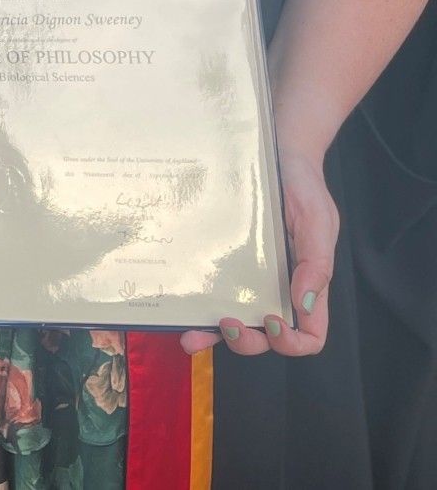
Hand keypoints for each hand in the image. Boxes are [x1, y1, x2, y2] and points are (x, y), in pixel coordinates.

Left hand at [182, 148, 336, 357]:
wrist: (273, 152)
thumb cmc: (303, 187)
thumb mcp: (318, 221)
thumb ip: (316, 263)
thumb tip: (303, 304)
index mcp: (306, 285)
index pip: (310, 334)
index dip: (294, 342)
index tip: (273, 321)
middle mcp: (273, 287)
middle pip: (266, 337)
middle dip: (248, 342)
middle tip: (230, 322)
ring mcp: (243, 276)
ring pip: (231, 322)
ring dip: (213, 336)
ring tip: (192, 334)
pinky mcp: (218, 259)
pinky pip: (206, 290)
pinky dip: (193, 308)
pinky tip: (177, 310)